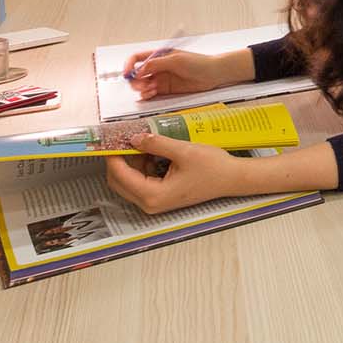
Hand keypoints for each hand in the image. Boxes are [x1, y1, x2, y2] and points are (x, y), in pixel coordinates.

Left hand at [103, 133, 246, 213]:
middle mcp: (150, 203)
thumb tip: (133, 138)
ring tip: (141, 143)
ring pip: (127, 181)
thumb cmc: (213, 167)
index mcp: (153, 195)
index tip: (111, 139)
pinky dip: (140, 166)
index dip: (113, 155)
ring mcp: (155, 202)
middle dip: (119, 159)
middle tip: (123, 138)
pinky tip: (151, 152)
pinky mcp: (160, 197)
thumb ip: (156, 144)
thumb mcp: (183, 150)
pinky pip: (139, 182)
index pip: (120, 175)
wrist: (232, 178)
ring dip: (130, 162)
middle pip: (118, 181)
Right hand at [124, 49, 228, 100]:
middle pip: (137, 74)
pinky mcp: (165, 89)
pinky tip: (151, 94)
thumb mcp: (176, 60)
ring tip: (150, 89)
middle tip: (142, 85)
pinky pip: (150, 93)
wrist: (213, 74)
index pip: (137, 59)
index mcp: (158, 55)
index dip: (129, 65)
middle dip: (135, 80)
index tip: (126, 73)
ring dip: (141, 88)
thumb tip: (139, 70)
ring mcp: (161, 78)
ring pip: (142, 85)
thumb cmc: (198, 63)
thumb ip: (157, 64)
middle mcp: (157, 67)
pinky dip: (147, 94)